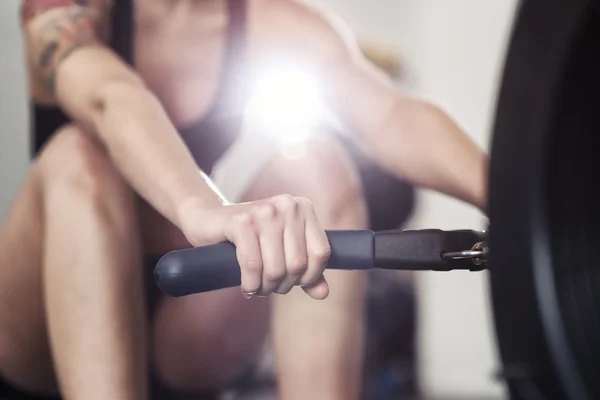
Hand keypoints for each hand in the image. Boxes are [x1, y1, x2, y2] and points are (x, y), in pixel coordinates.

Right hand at [177, 195, 331, 298]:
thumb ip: (305, 269)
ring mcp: (264, 211)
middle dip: (283, 285)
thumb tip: (323, 293)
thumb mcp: (281, 249)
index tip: (294, 283)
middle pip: (297, 264)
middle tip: (269, 287)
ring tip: (257, 287)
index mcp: (303, 208)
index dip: (309, 277)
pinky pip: (253, 265)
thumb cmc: (249, 237)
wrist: (207, 219)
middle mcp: (287, 206)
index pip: (321, 253)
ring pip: (276, 268)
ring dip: (265, 287)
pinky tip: (246, 287)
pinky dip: (250, 284)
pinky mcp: (241, 222)